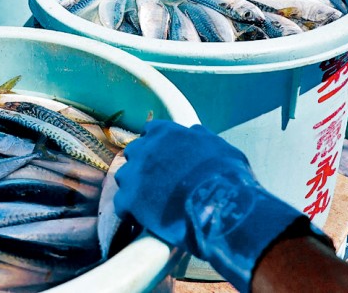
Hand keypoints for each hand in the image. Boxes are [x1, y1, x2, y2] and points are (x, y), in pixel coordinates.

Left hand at [114, 121, 308, 292]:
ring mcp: (135, 173)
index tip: (162, 154)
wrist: (221, 205)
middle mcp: (145, 149)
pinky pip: (121, 203)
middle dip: (143, 163)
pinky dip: (129, 210)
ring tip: (147, 200)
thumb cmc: (227, 176)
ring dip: (133, 185)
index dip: (157, 144)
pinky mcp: (130, 199)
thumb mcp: (219, 147)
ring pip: (124, 176)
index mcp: (166, 133)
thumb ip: (201, 137)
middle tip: (156, 179)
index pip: (152, 130)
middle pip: (134, 152)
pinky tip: (139, 217)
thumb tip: (194, 132)